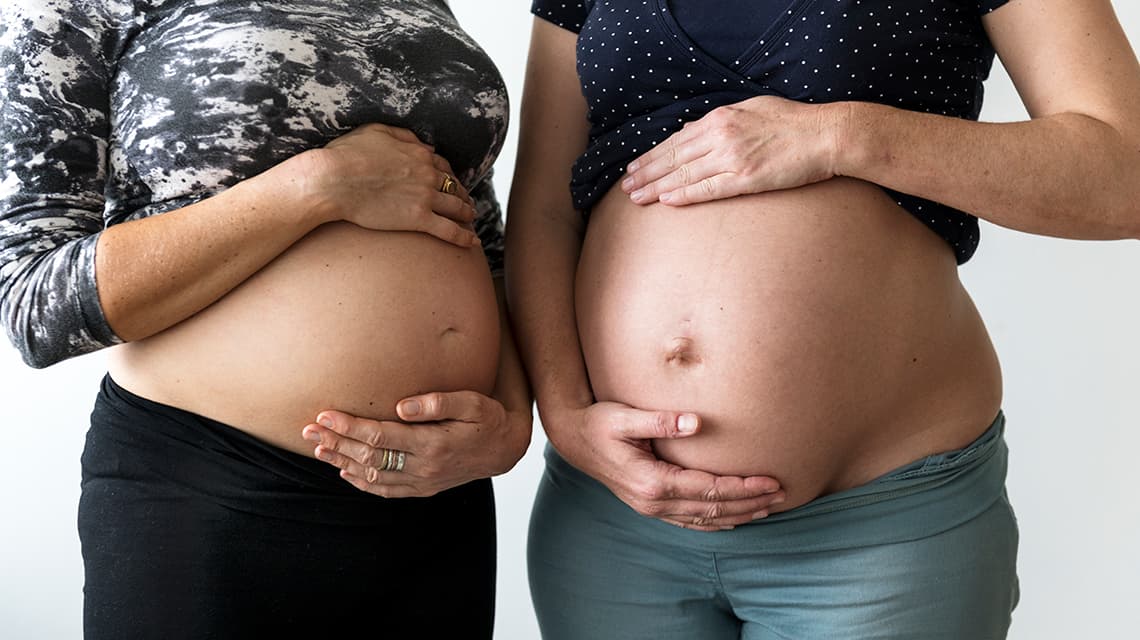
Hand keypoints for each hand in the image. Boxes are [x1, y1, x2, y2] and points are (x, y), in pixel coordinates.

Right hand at [288, 123, 479, 246]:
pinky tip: (472, 242)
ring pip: (457, 207)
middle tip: (467, 203)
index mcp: (418, 154)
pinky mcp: (418, 219)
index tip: (451, 182)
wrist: (333, 180)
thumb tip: (425, 146)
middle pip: (454, 186)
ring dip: (467, 213)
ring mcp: (425, 197)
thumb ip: (404, 136)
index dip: (449, 175)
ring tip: (471, 219)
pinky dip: (464, 236)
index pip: (442, 165)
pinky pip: (449, 230)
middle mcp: (428, 174)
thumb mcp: (376, 131)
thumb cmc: (346, 154)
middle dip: (463, 194)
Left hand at [302, 391, 530, 497]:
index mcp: (432, 444)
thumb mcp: (472, 402)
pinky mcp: (423, 488)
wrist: (505, 450)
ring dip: (342, 462)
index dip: (349, 426)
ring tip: (319, 449)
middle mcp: (423, 467)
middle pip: (368, 457)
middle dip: (337, 442)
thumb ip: (438, 402)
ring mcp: (422, 481)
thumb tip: (403, 405)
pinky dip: (362, 483)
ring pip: (373, 475)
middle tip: (308, 430)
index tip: (325, 414)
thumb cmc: (488, 418)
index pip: (379, 436)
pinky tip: (344, 472)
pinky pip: (386, 489)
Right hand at [547, 401, 784, 530]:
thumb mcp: (625, 417)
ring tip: (769, 507)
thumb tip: (696, 422)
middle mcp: (653, 502)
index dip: (743, 487)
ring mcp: (651, 508)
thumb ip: (661, 420)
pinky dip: (716, 521)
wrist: (573, 439)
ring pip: (705, 520)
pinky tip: (734, 518)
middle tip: (782, 494)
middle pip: (713, 509)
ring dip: (738, 515)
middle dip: (750, 503)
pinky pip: (690, 521)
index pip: (709, 489)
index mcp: (651, 482)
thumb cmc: (599, 423)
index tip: (771, 480)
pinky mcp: (650, 506)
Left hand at [621, 96, 844, 205]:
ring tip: (636, 197)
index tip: (635, 166)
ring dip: (656, 187)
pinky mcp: (746, 179)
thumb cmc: (793, 121)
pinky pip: (708, 189)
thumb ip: (723, 120)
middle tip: (625, 185)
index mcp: (721, 118)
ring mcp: (732, 158)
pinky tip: (666, 201)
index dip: (652, 155)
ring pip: (684, 174)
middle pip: (673, 157)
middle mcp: (721, 136)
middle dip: (646, 172)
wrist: (825, 135)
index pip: (677, 140)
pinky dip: (684, 194)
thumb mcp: (752, 109)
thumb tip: (695, 129)